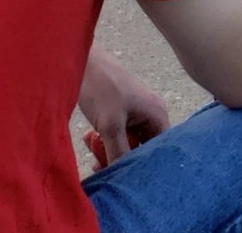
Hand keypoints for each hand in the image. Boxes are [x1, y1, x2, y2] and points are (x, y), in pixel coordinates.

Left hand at [78, 47, 168, 169]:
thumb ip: (118, 152)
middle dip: (123, 158)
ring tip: (92, 150)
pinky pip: (117, 134)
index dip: (144, 164)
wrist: (82, 63)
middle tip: (102, 166)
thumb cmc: (102, 87)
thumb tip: (124, 177)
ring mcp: (134, 113)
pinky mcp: (120, 113)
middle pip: (142, 148)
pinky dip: (103, 140)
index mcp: (156, 113)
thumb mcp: (110, 125)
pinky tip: (88, 138)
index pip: (159, 149)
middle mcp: (149, 113)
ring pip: (127, 143)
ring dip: (109, 150)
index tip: (125, 175)